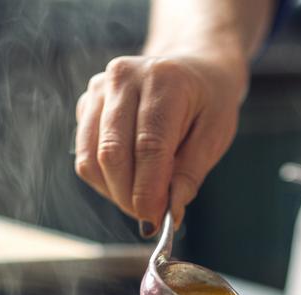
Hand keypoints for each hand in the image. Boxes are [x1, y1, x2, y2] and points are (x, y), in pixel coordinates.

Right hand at [75, 54, 245, 235]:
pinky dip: (104, 179)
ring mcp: (99, 88)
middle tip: (149, 218)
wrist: (193, 68)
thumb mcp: (216, 135)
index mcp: (164, 80)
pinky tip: (130, 179)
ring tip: (142, 200)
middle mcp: (123, 78)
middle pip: (112, 153)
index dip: (148, 190)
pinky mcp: (86, 103)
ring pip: (91, 159)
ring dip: (114, 192)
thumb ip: (191, 174)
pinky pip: (84, 155)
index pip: (148, 145)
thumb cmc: (208, 102)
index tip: (156, 221)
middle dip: (129, 196)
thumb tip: (170, 214)